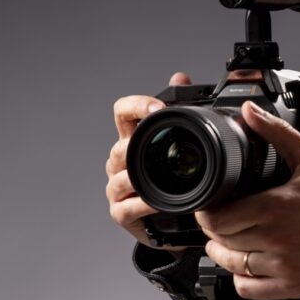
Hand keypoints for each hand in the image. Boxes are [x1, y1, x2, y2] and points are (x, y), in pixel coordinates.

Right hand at [105, 71, 191, 247]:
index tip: (158, 108)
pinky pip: (128, 206)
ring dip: (140, 177)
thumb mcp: (179, 144)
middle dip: (138, 146)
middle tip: (161, 146)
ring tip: (160, 178)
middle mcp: (121, 161)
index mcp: (133, 138)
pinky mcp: (121, 212)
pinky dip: (144, 204)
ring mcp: (118, 187)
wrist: (175, 222)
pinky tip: (158, 203)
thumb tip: (181, 76)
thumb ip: (180, 109)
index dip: (136, 105)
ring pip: (121, 176)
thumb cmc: (173, 180)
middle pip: (120, 146)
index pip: (123, 112)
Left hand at [197, 102, 299, 299]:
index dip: (207, 213)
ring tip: (232, 242)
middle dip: (215, 231)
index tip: (211, 207)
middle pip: (220, 241)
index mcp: (274, 206)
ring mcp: (282, 265)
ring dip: (224, 254)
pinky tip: (250, 265)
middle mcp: (275, 238)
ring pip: (231, 265)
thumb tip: (251, 112)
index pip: (217, 218)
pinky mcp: (289, 286)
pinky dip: (241, 279)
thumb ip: (277, 133)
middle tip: (222, 222)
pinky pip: (247, 289)